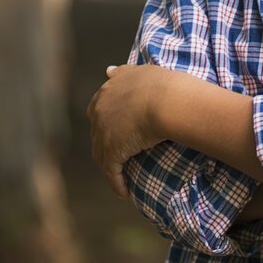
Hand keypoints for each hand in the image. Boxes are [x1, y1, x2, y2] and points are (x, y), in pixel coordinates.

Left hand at [86, 64, 172, 198]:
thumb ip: (122, 72)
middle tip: (116, 155)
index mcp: (107, 91)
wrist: (166, 99)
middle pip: (97, 133)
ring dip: (109, 166)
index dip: (105, 121)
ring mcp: (104, 132)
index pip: (98, 109)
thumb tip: (108, 70)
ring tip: (119, 176)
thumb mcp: (139, 71)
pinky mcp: (113, 151)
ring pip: (101, 155)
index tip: (114, 128)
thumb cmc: (161, 84)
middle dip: (104, 144)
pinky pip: (112, 172)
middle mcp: (100, 110)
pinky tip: (124, 192)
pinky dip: (116, 183)